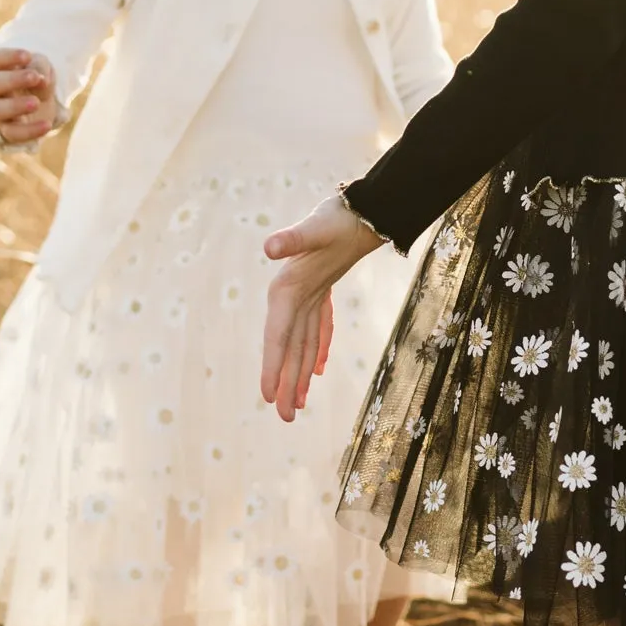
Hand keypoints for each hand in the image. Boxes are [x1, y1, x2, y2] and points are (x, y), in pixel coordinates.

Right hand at [0, 48, 57, 143]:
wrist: (42, 105)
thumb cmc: (39, 81)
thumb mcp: (44, 69)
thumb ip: (40, 68)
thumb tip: (40, 78)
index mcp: (3, 69)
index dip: (10, 56)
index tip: (27, 56)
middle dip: (13, 79)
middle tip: (35, 77)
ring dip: (15, 106)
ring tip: (36, 102)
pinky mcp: (8, 129)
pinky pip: (12, 133)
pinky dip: (29, 131)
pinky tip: (47, 125)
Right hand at [260, 197, 380, 420]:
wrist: (358, 206)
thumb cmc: (336, 218)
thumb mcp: (316, 229)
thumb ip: (293, 239)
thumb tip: (270, 246)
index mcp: (287, 290)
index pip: (278, 337)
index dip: (272, 367)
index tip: (268, 397)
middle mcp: (292, 297)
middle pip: (288, 348)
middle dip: (285, 383)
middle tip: (286, 419)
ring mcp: (307, 296)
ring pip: (301, 343)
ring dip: (299, 373)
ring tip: (297, 406)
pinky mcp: (321, 292)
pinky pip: (317, 329)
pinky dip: (317, 350)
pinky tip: (317, 371)